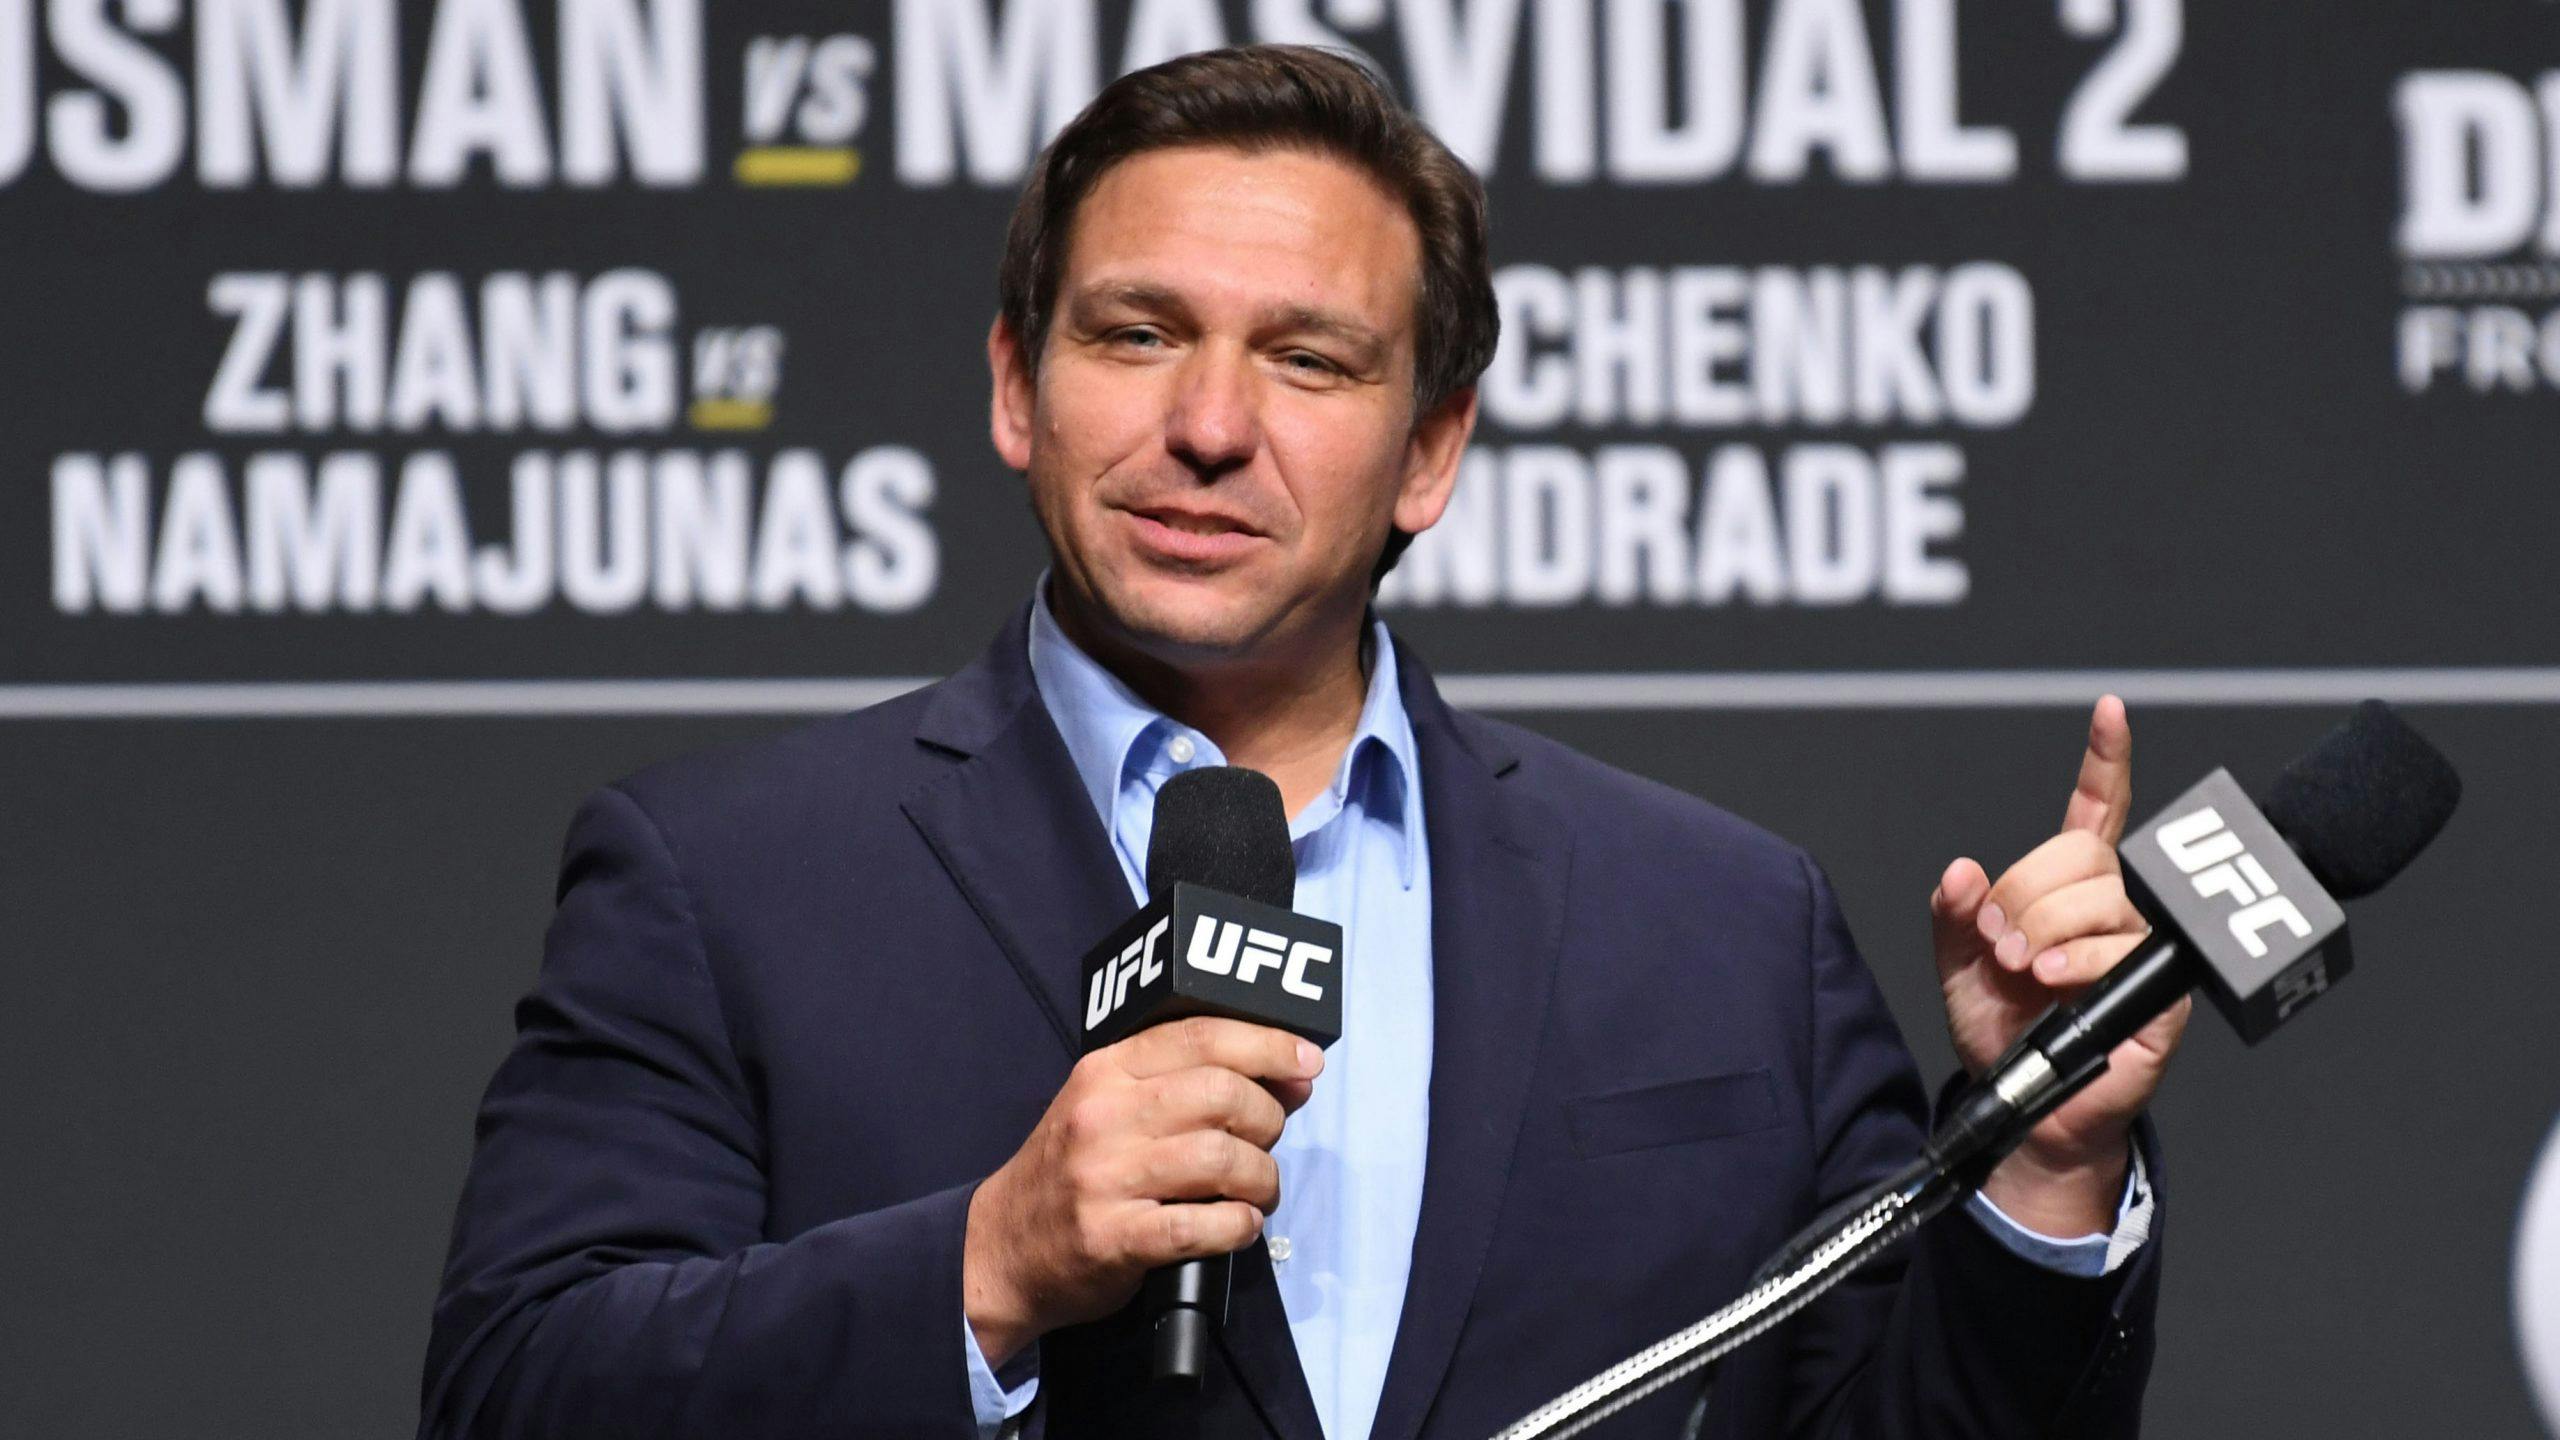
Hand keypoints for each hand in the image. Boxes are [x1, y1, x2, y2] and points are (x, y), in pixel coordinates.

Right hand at [962, 1016, 1321, 1365]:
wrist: (1002, 1249)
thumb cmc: (1073, 1172)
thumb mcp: (1113, 1108)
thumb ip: (1190, 1086)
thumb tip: (1290, 1076)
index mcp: (1106, 1071)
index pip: (1201, 1036)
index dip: (1268, 1045)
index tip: (1307, 1061)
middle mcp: (1103, 1116)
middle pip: (1222, 1095)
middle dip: (1268, 1118)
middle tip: (1267, 1140)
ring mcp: (1106, 1178)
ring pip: (1223, 1159)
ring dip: (1262, 1178)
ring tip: (1257, 1191)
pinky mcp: (1114, 1237)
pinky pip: (1205, 1225)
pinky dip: (1239, 1226)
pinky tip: (1237, 1225)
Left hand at [1927, 696, 2190, 1235]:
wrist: (2027, 1106)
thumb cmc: (2003, 1032)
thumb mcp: (1958, 968)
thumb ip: (1954, 916)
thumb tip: (1962, 871)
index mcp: (2068, 889)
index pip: (2095, 811)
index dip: (2104, 760)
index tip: (2110, 712)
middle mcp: (2112, 907)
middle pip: (2078, 855)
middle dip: (2024, 895)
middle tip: (2000, 946)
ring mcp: (2142, 945)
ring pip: (2096, 897)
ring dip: (2042, 930)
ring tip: (2022, 972)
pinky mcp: (2163, 988)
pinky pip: (2119, 948)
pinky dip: (2074, 961)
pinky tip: (2050, 982)